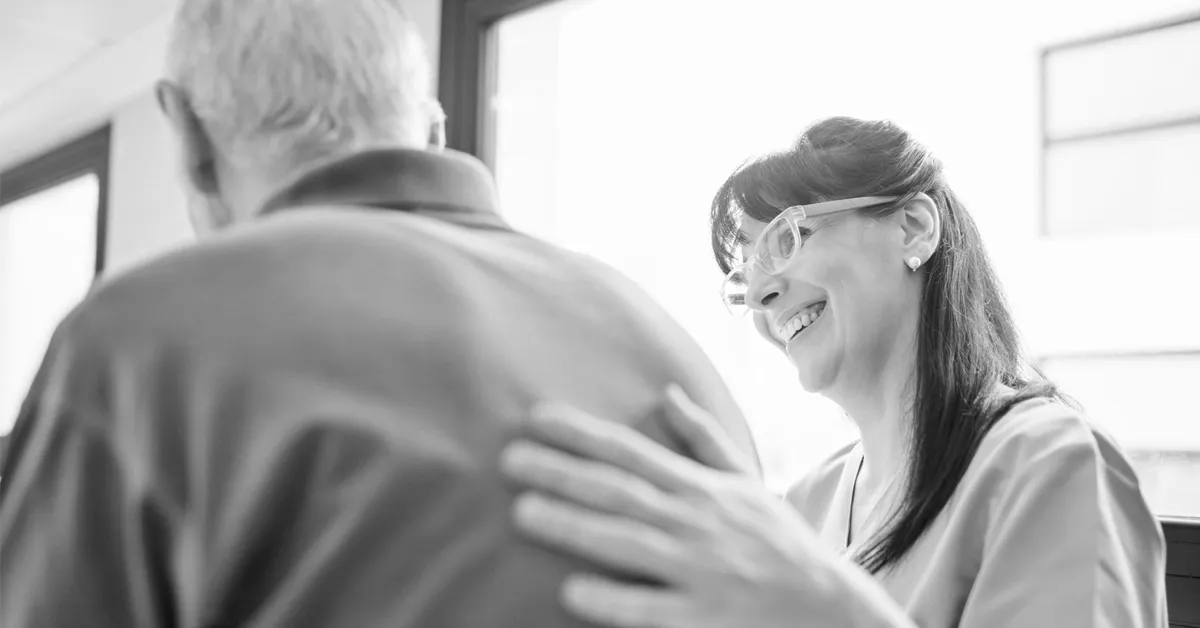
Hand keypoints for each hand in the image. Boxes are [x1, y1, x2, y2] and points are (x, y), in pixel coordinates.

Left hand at [499, 388, 861, 627]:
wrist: (833, 610)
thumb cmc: (783, 544)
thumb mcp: (749, 483)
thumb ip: (704, 440)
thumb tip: (668, 392)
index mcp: (701, 489)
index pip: (632, 452)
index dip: (582, 433)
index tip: (535, 418)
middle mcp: (696, 523)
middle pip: (620, 491)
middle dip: (563, 473)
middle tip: (508, 460)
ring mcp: (700, 571)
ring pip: (627, 543)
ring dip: (574, 527)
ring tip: (523, 514)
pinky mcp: (703, 619)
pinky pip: (650, 610)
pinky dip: (612, 599)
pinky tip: (571, 591)